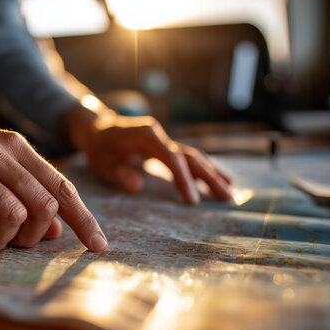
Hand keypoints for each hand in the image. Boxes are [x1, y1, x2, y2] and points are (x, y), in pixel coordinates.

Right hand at [0, 107, 107, 251]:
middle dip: (34, 236)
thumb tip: (56, 231)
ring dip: (0, 240)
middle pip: (43, 206)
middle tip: (10, 241)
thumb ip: (24, 193)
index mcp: (15, 146)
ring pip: (14, 217)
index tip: (98, 246)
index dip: (84, 219)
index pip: (61, 187)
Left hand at [65, 100, 232, 203]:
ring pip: (193, 156)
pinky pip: (188, 158)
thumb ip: (119, 174)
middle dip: (209, 177)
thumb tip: (138, 186)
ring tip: (230, 192)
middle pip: (190, 156)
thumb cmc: (99, 149)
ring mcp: (165, 139)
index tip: (193, 201)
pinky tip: (220, 180)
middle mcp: (160, 134)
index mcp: (146, 136)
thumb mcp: (102, 164)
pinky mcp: (166, 146)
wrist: (98, 129)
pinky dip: (204, 169)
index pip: (171, 157)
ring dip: (212, 174)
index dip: (183, 179)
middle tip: (227, 198)